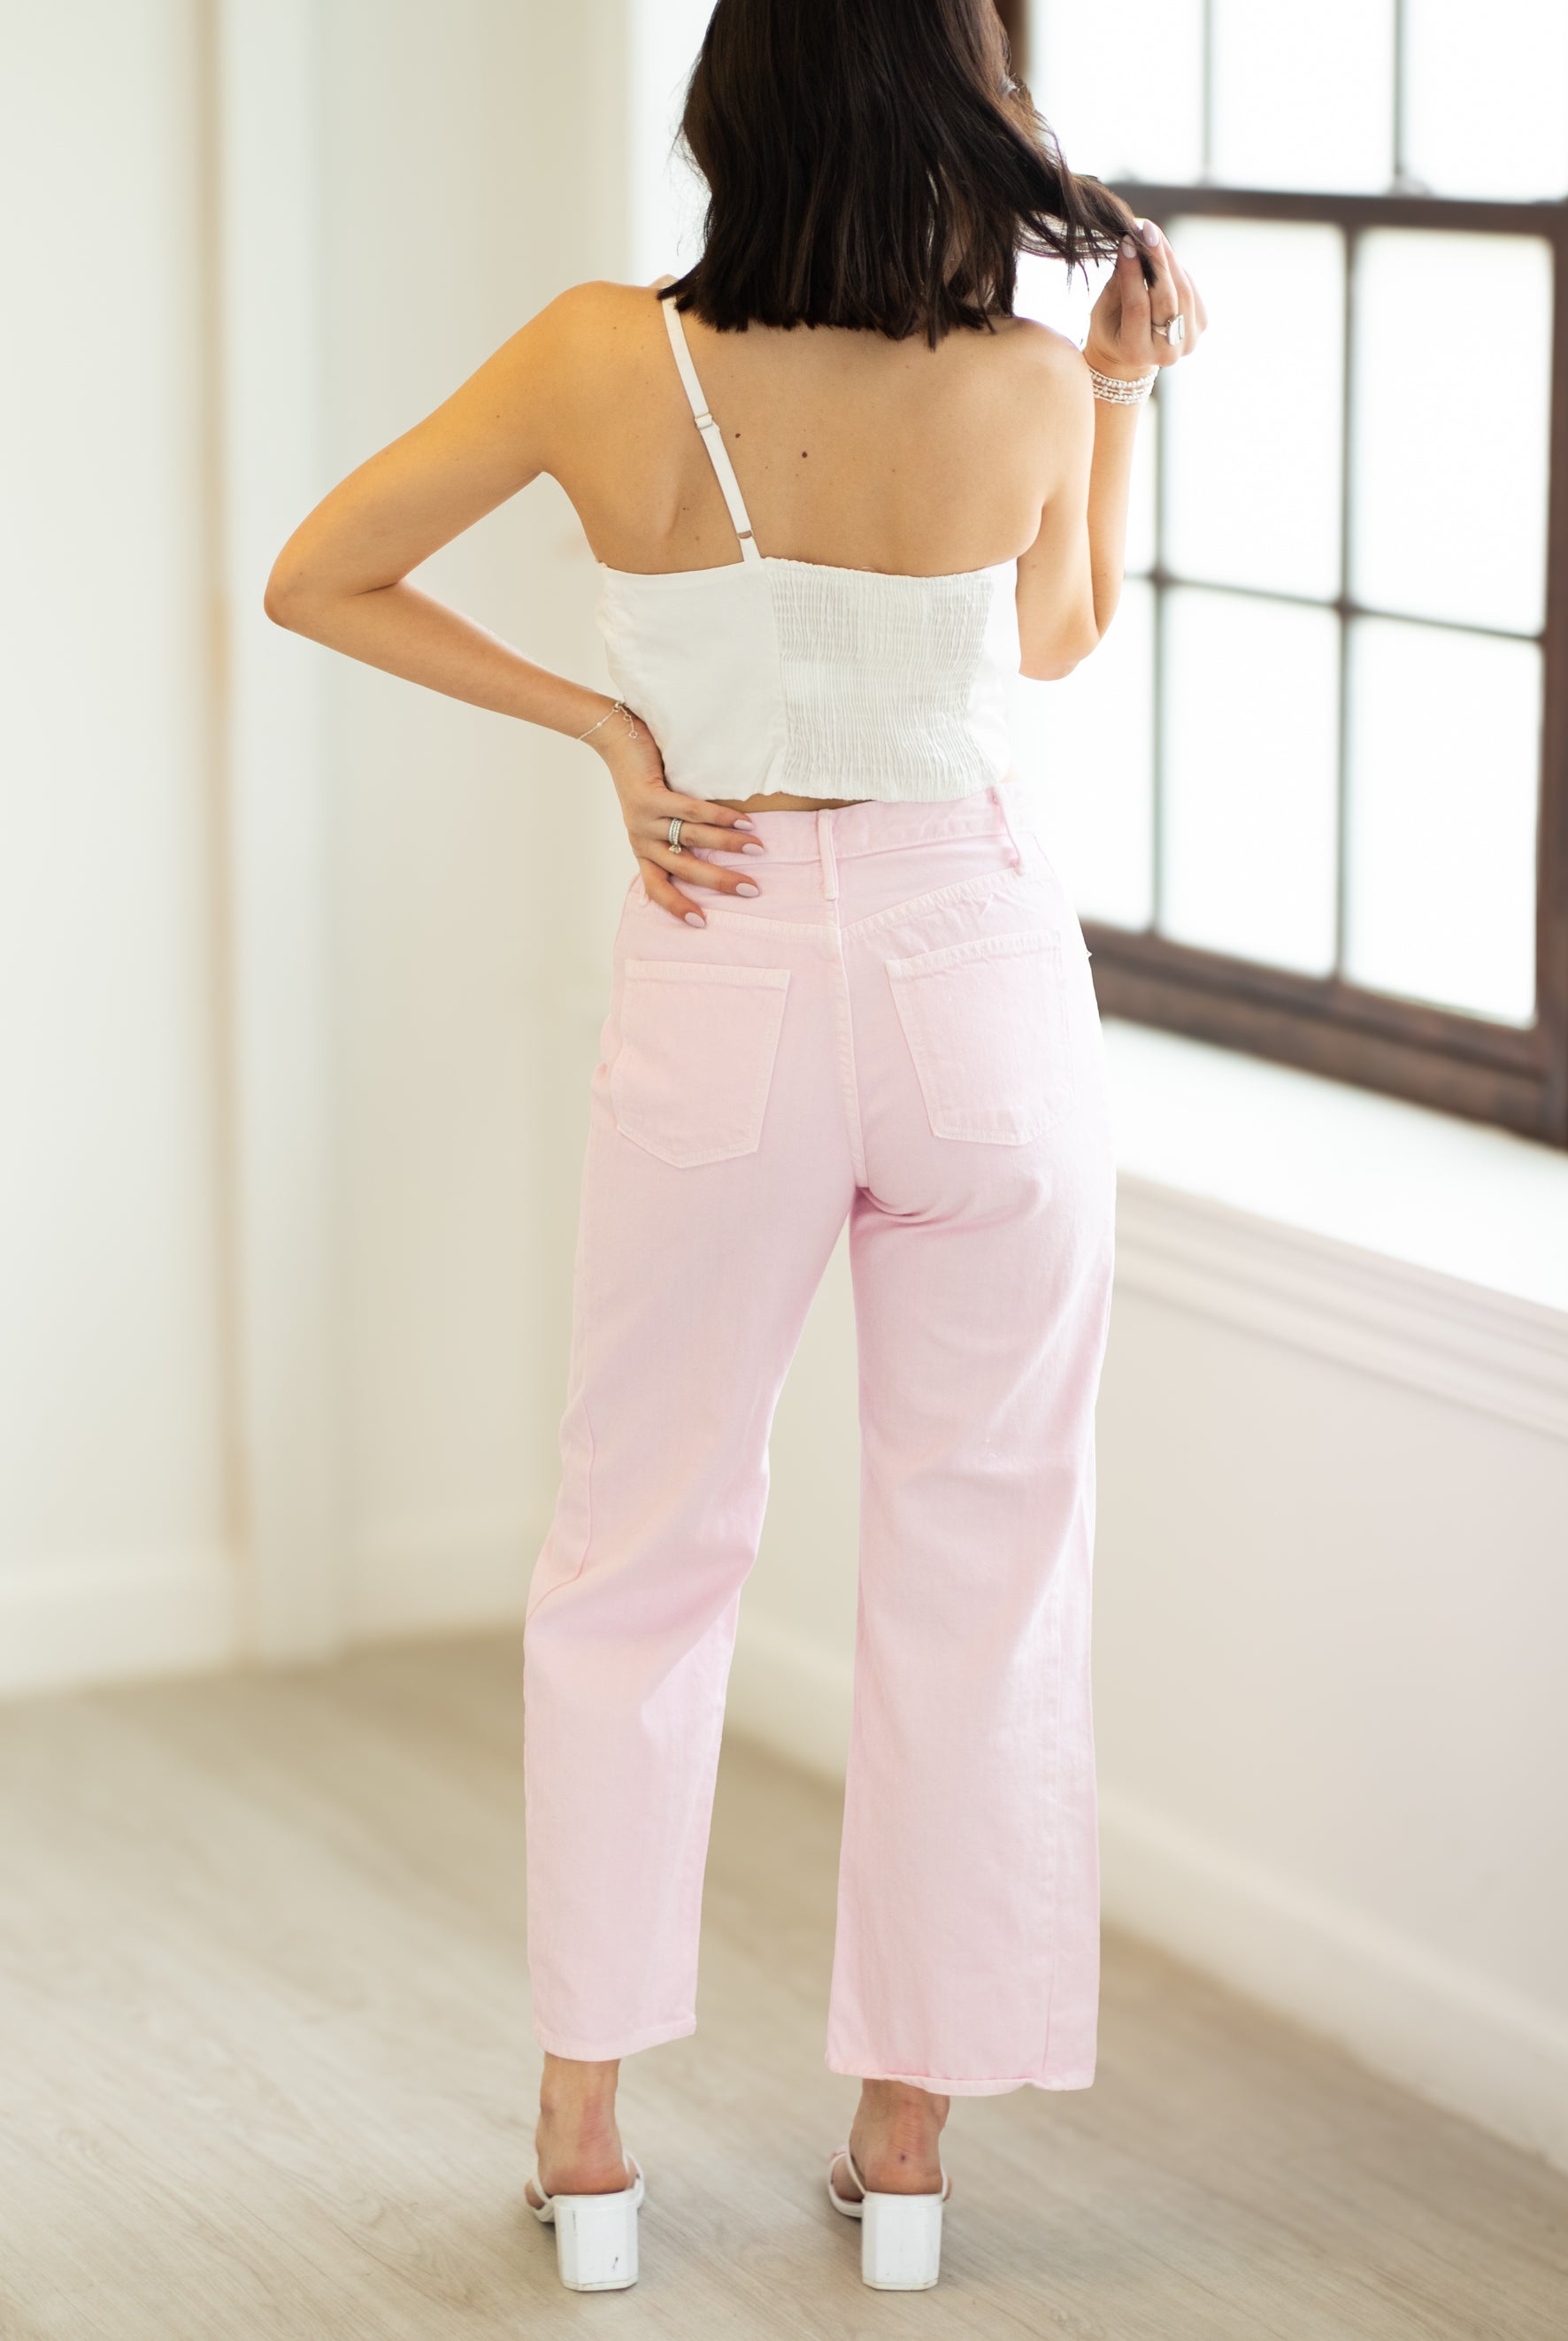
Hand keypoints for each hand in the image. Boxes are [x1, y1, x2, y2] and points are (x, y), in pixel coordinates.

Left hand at [587, 705, 765, 923]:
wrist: (617, 739)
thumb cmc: (646, 778)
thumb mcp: (658, 816)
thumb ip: (679, 835)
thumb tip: (723, 851)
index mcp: (643, 850)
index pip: (657, 888)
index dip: (678, 907)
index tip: (702, 923)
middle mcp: (641, 840)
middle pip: (685, 869)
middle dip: (721, 882)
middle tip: (752, 889)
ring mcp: (643, 820)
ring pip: (693, 839)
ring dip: (729, 845)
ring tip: (758, 848)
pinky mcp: (649, 798)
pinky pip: (692, 811)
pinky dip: (721, 818)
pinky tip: (743, 822)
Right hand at [1085, 216, 1205, 378]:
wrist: (1131, 352)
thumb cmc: (1111, 327)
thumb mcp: (1106, 307)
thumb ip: (1120, 280)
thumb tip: (1131, 242)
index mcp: (1135, 352)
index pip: (1137, 307)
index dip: (1134, 272)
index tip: (1127, 241)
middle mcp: (1165, 353)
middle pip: (1166, 298)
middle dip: (1156, 258)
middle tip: (1147, 228)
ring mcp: (1188, 342)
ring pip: (1183, 291)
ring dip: (1168, 258)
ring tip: (1154, 235)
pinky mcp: (1200, 326)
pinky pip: (1190, 290)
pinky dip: (1178, 270)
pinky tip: (1164, 257)